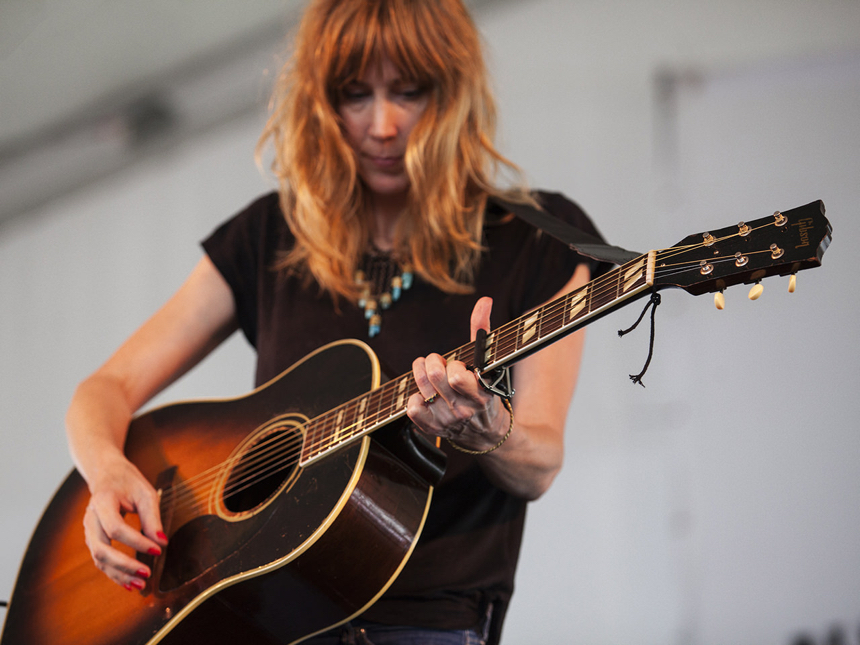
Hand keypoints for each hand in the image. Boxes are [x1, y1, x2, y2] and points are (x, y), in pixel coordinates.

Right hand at [83, 453, 166, 589]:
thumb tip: (161, 541)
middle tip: (147, 573)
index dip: (136, 542)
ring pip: (99, 559)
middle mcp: (90, 519)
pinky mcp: (93, 539)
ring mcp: (88, 530)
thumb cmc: (128, 481)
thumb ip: (152, 517)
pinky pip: (100, 560)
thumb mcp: (145, 492)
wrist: (107, 474)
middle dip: (124, 564)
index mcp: (102, 502)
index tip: (158, 549)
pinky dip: (114, 573)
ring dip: (119, 574)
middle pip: (101, 549)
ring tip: (140, 584)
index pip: (116, 528)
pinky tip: (129, 583)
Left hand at [406, 297, 510, 450]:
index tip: (457, 365)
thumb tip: (485, 300)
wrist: (487, 433)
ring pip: (421, 389)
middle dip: (432, 361)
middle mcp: (463, 410)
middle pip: (434, 377)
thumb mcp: (489, 364)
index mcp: (481, 394)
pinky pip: (412, 409)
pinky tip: (425, 395)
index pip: (457, 377)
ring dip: (420, 374)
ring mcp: (447, 421)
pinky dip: (415, 397)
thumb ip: (483, 331)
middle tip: (437, 361)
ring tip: (427, 372)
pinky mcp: (432, 428)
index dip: (453, 365)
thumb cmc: (486, 390)